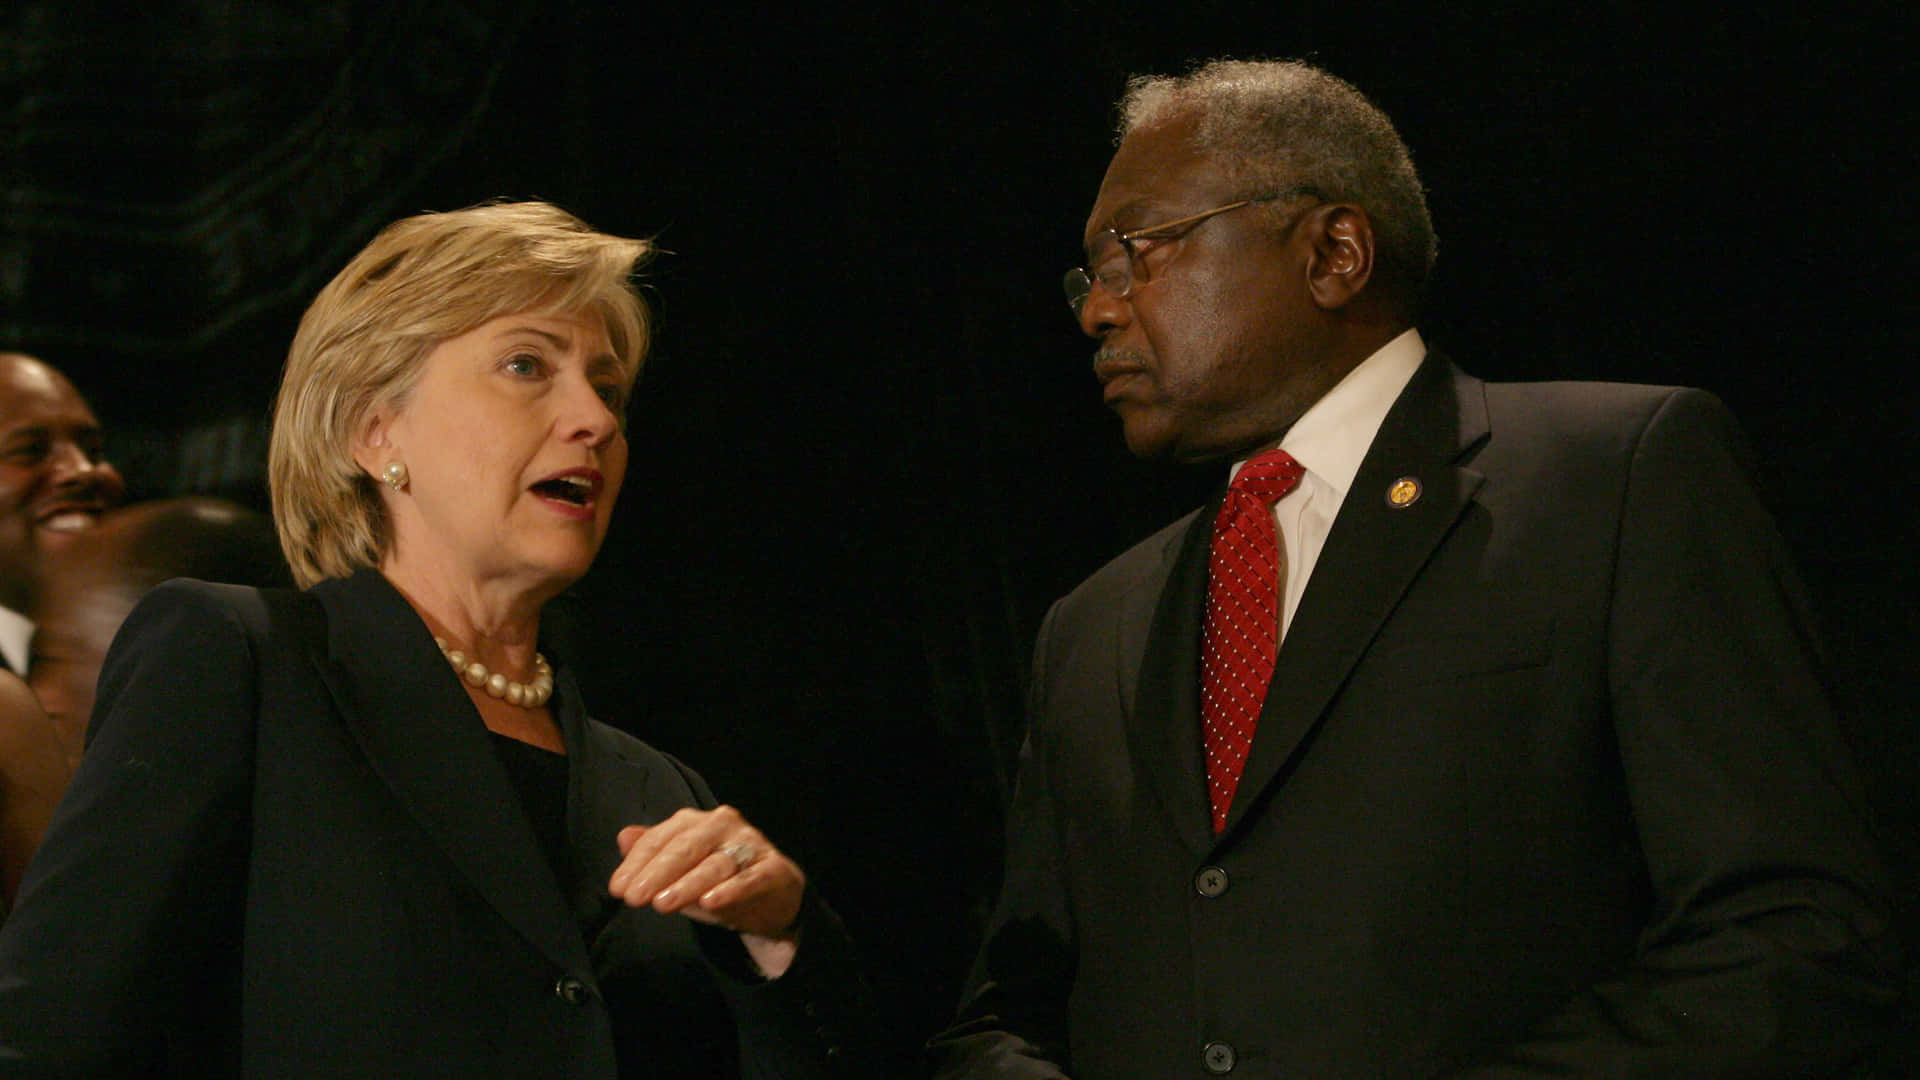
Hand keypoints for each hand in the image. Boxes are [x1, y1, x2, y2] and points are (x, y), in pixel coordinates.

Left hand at [607, 805, 804, 975]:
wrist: (773, 895)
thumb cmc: (719, 880)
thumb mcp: (681, 869)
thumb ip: (653, 853)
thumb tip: (623, 837)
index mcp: (697, 822)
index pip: (661, 838)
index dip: (636, 863)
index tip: (618, 888)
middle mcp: (724, 826)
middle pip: (685, 848)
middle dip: (657, 873)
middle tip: (634, 897)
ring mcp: (751, 845)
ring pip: (715, 865)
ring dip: (687, 884)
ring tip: (662, 904)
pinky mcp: (773, 870)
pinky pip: (749, 880)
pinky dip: (729, 891)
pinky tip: (710, 902)